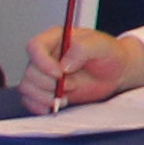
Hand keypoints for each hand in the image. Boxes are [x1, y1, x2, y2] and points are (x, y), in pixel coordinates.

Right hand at [25, 23, 143, 108]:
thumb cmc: (109, 54)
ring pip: (27, 87)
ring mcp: (44, 74)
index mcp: (56, 38)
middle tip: (71, 85)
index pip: (35, 46)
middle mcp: (46, 56)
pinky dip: (38, 105)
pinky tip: (54, 106)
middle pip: (30, 71)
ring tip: (66, 96)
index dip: (42, 62)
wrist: (116, 72)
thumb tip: (63, 65)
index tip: (59, 74)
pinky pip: (29, 99)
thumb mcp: (101, 45)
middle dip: (49, 84)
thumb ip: (82, 49)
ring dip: (45, 96)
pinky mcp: (45, 90)